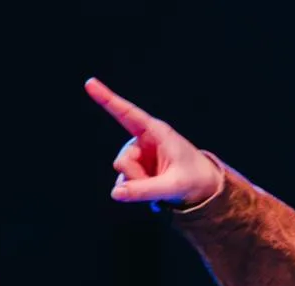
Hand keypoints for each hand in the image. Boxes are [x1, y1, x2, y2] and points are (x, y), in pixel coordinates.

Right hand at [85, 77, 223, 207]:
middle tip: (158, 185)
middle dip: (136, 177)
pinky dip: (136, 190)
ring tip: (160, 187)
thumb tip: (116, 193)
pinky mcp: (137, 167)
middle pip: (123, 161)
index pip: (127, 113)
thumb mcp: (172, 186)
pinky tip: (153, 190)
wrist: (205, 188)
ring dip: (138, 184)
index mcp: (156, 132)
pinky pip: (125, 182)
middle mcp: (143, 140)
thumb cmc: (195, 179)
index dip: (107, 98)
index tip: (89, 83)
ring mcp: (139, 154)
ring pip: (123, 172)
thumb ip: (145, 190)